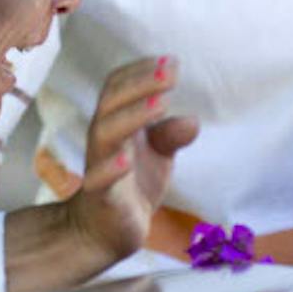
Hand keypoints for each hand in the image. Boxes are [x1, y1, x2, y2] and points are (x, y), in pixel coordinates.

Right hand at [65, 56, 200, 261]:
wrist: (105, 230)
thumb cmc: (131, 183)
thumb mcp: (158, 155)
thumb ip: (170, 134)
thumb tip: (192, 121)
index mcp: (115, 122)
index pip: (117, 86)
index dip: (140, 71)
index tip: (170, 61)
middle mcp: (103, 139)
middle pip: (111, 102)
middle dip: (140, 84)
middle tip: (170, 72)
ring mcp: (99, 165)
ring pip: (105, 134)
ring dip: (132, 116)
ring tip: (160, 104)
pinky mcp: (101, 196)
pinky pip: (100, 179)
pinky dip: (111, 168)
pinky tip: (127, 159)